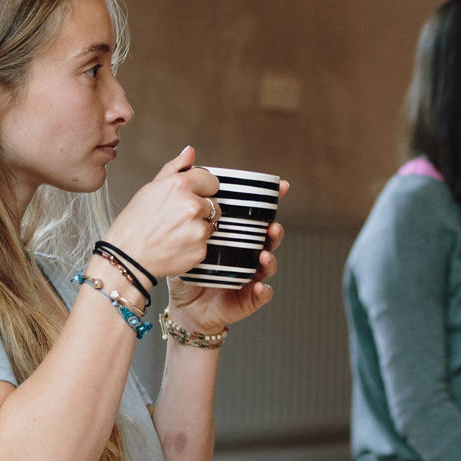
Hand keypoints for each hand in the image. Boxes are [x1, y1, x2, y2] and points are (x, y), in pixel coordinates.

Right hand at [100, 147, 220, 280]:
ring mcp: (198, 229)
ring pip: (211, 224)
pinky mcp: (201, 250)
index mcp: (180, 186)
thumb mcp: (150, 188)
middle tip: (178, 216)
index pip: (211, 180)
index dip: (201, 188)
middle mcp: (192, 206)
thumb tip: (189, 153)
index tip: (194, 194)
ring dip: (199, 226)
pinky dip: (195, 244)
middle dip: (200, 208)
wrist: (127, 257)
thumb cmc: (134, 225)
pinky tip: (178, 242)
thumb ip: (175, 168)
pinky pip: (207, 243)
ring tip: (176, 230)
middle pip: (214, 203)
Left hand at [168, 176, 289, 333]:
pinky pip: (260, 295)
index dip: (272, 203)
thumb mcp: (178, 228)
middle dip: (275, 232)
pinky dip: (263, 291)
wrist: (181, 306)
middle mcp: (247, 255)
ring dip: (270, 259)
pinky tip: (260, 287)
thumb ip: (184, 191)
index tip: (282, 188)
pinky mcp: (247, 299)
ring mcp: (250, 276)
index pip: (256, 217)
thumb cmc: (184, 269)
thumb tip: (190, 153)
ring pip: (268, 265)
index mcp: (236, 238)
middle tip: (272, 226)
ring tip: (263, 255)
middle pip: (268, 240)